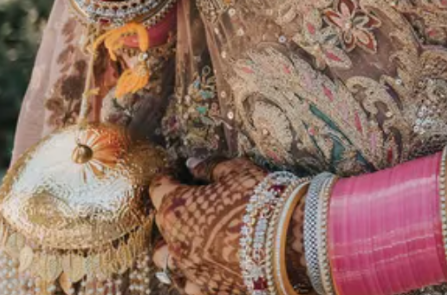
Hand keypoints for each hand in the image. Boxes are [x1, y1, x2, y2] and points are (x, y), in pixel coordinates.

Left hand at [149, 158, 261, 294]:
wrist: (287, 242)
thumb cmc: (259, 198)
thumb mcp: (236, 171)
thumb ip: (210, 167)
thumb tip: (192, 164)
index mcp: (176, 209)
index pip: (159, 189)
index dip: (166, 178)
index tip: (173, 173)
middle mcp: (175, 243)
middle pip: (161, 226)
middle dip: (171, 213)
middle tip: (190, 203)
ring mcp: (190, 271)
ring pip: (168, 261)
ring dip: (174, 249)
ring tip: (190, 240)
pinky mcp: (209, 290)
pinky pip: (191, 284)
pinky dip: (193, 274)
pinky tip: (205, 265)